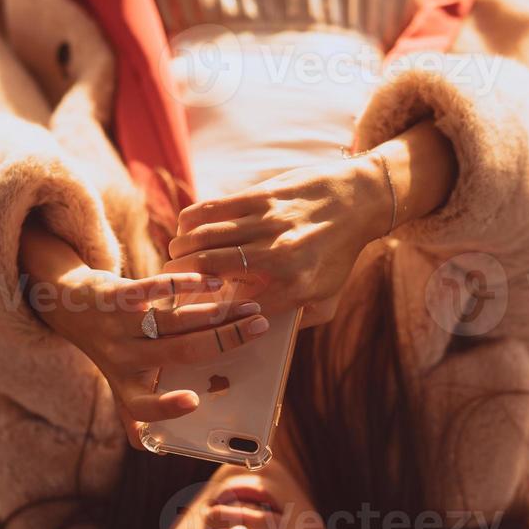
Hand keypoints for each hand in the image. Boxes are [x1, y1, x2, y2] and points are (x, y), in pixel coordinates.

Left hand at [19, 220, 268, 439]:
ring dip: (218, 313)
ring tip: (248, 306)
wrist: (68, 306)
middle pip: (182, 352)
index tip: (194, 402)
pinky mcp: (117, 295)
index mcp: (127, 387)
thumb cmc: (109, 350)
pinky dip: (185, 284)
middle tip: (259, 327)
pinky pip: (154, 288)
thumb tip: (159, 450)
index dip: (166, 408)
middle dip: (226, 340)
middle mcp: (123, 359)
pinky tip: (211, 281)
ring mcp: (119, 326)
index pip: (142, 408)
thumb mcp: (118, 384)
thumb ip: (135, 415)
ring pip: (176, 322)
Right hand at [163, 155, 389, 317]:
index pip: (234, 308)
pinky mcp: (262, 195)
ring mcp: (269, 222)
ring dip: (180, 248)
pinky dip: (190, 220)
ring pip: (204, 236)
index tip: (190, 313)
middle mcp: (279, 256)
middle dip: (179, 277)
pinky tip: (186, 229)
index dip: (204, 311)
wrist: (359, 200)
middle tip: (169, 282)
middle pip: (208, 268)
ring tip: (175, 256)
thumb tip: (255, 333)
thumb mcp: (328, 299)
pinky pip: (212, 208)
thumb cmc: (340, 255)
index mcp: (294, 288)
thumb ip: (294, 321)